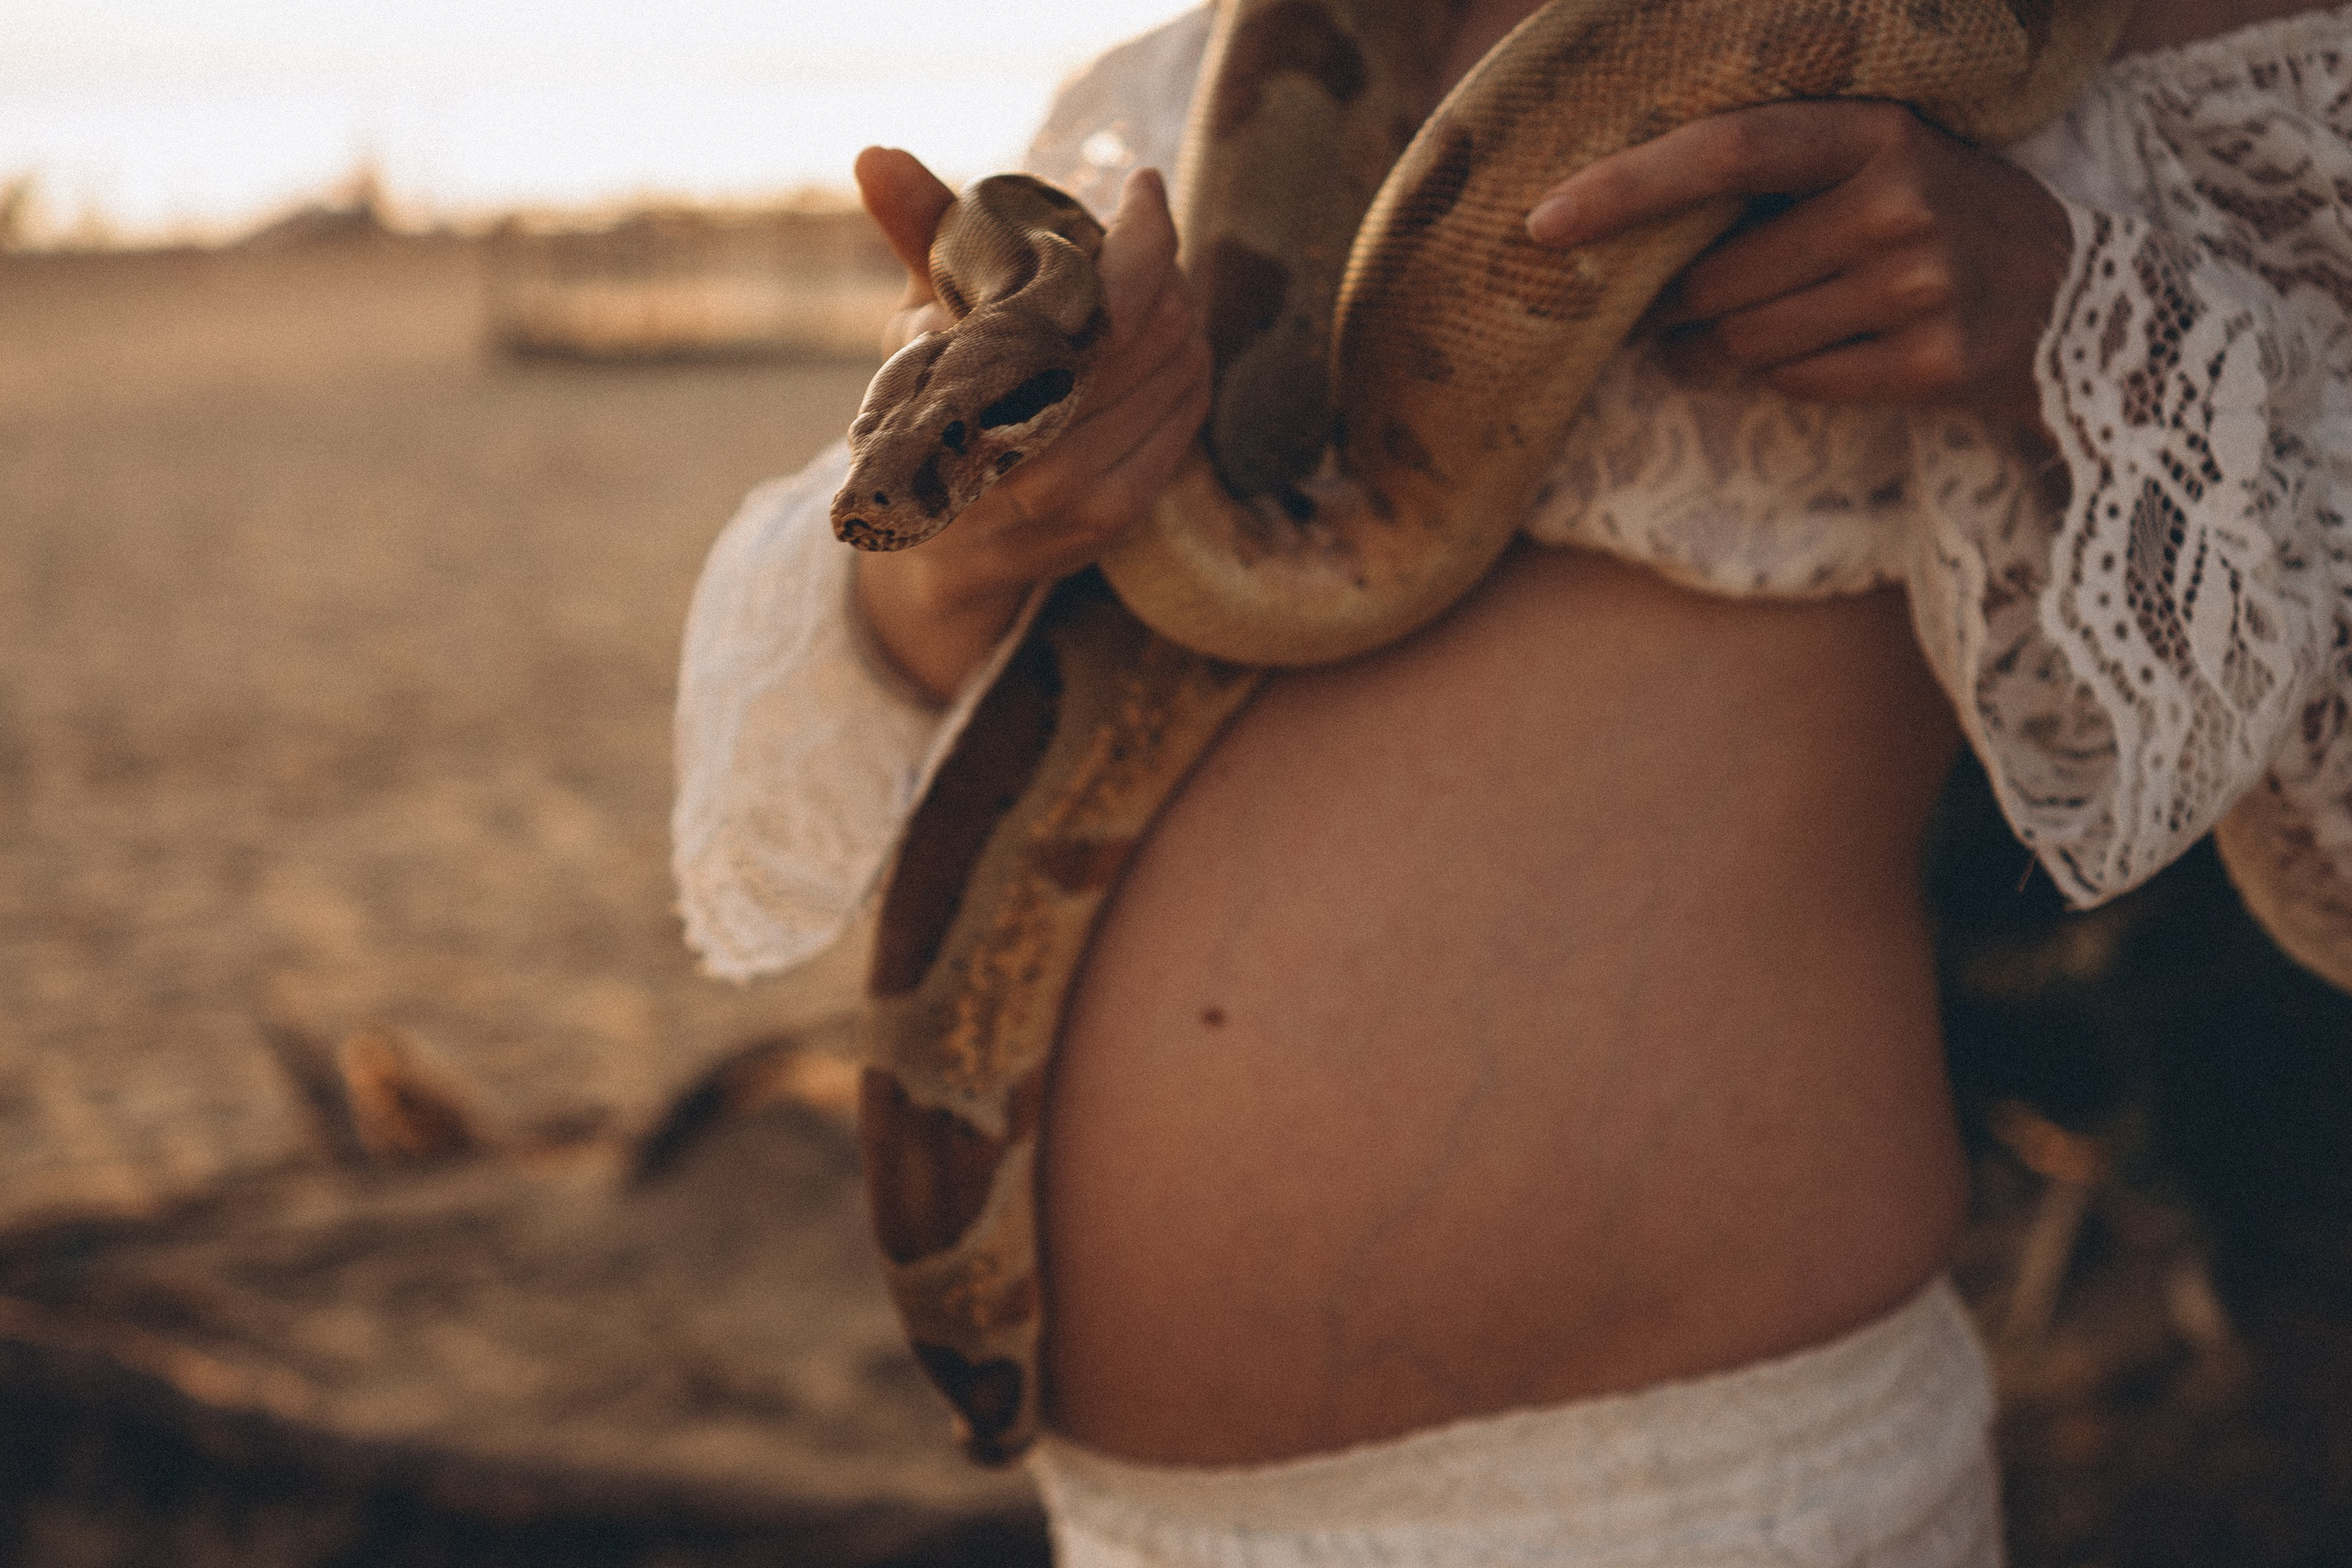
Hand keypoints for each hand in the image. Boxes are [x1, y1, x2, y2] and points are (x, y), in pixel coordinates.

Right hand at [849, 148, 1212, 700]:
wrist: (938, 550)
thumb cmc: (928, 410)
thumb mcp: (916, 321)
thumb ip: (917, 234)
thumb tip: (876, 155)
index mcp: (985, 388)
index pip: (1106, 295)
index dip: (1143, 232)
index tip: (1143, 187)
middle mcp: (1038, 449)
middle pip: (1155, 325)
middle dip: (1160, 270)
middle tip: (1140, 242)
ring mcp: (1085, 491)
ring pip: (1182, 366)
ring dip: (1178, 315)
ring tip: (1147, 293)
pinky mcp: (1120, 513)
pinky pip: (1186, 413)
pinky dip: (1184, 368)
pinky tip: (1159, 349)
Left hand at [1525, 101, 2070, 427]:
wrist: (2086, 305)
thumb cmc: (1944, 225)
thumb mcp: (1879, 167)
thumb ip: (1776, 180)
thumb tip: (1629, 242)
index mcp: (1876, 132)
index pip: (1725, 148)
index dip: (1628, 187)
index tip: (1544, 222)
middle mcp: (1899, 202)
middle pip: (1719, 280)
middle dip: (1681, 308)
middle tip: (1674, 313)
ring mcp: (1921, 285)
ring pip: (1748, 342)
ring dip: (1724, 351)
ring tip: (1753, 335)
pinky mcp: (1932, 362)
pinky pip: (1798, 383)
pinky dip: (1789, 378)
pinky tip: (1828, 355)